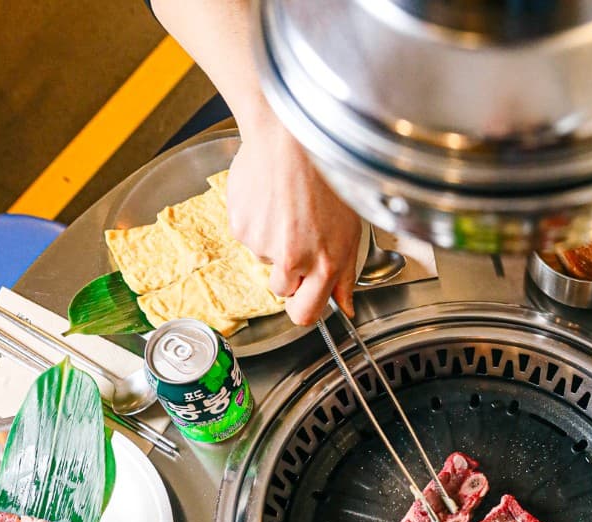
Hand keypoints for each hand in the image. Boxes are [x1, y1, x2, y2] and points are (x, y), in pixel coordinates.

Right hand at [225, 122, 361, 324]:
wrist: (290, 137)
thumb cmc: (325, 175)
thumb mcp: (350, 229)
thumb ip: (346, 276)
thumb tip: (346, 307)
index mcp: (325, 263)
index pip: (306, 314)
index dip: (303, 308)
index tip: (303, 298)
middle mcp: (293, 259)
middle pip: (281, 292)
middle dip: (288, 277)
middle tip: (297, 241)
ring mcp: (264, 245)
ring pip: (265, 261)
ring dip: (273, 245)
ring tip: (287, 210)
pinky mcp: (241, 228)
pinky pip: (248, 238)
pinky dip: (257, 223)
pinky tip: (271, 199)